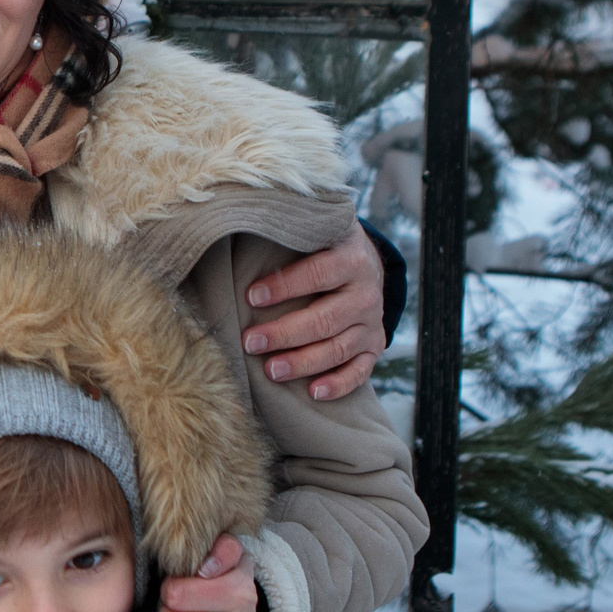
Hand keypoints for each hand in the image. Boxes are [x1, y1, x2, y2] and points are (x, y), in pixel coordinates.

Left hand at [243, 223, 385, 400]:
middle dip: (285, 333)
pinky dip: (339, 384)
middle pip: (325, 318)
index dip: (285, 286)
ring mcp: (372, 323)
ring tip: (271, 370)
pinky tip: (314, 393)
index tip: (251, 296)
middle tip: (251, 342)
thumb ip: (288, 228)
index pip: (317, 273)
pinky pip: (360, 371)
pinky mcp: (373, 347)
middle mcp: (366, 292)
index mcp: (351, 258)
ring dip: (303, 362)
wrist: (365, 262)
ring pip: (338, 348)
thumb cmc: (321, 246)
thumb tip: (239, 218)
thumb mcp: (313, 230)